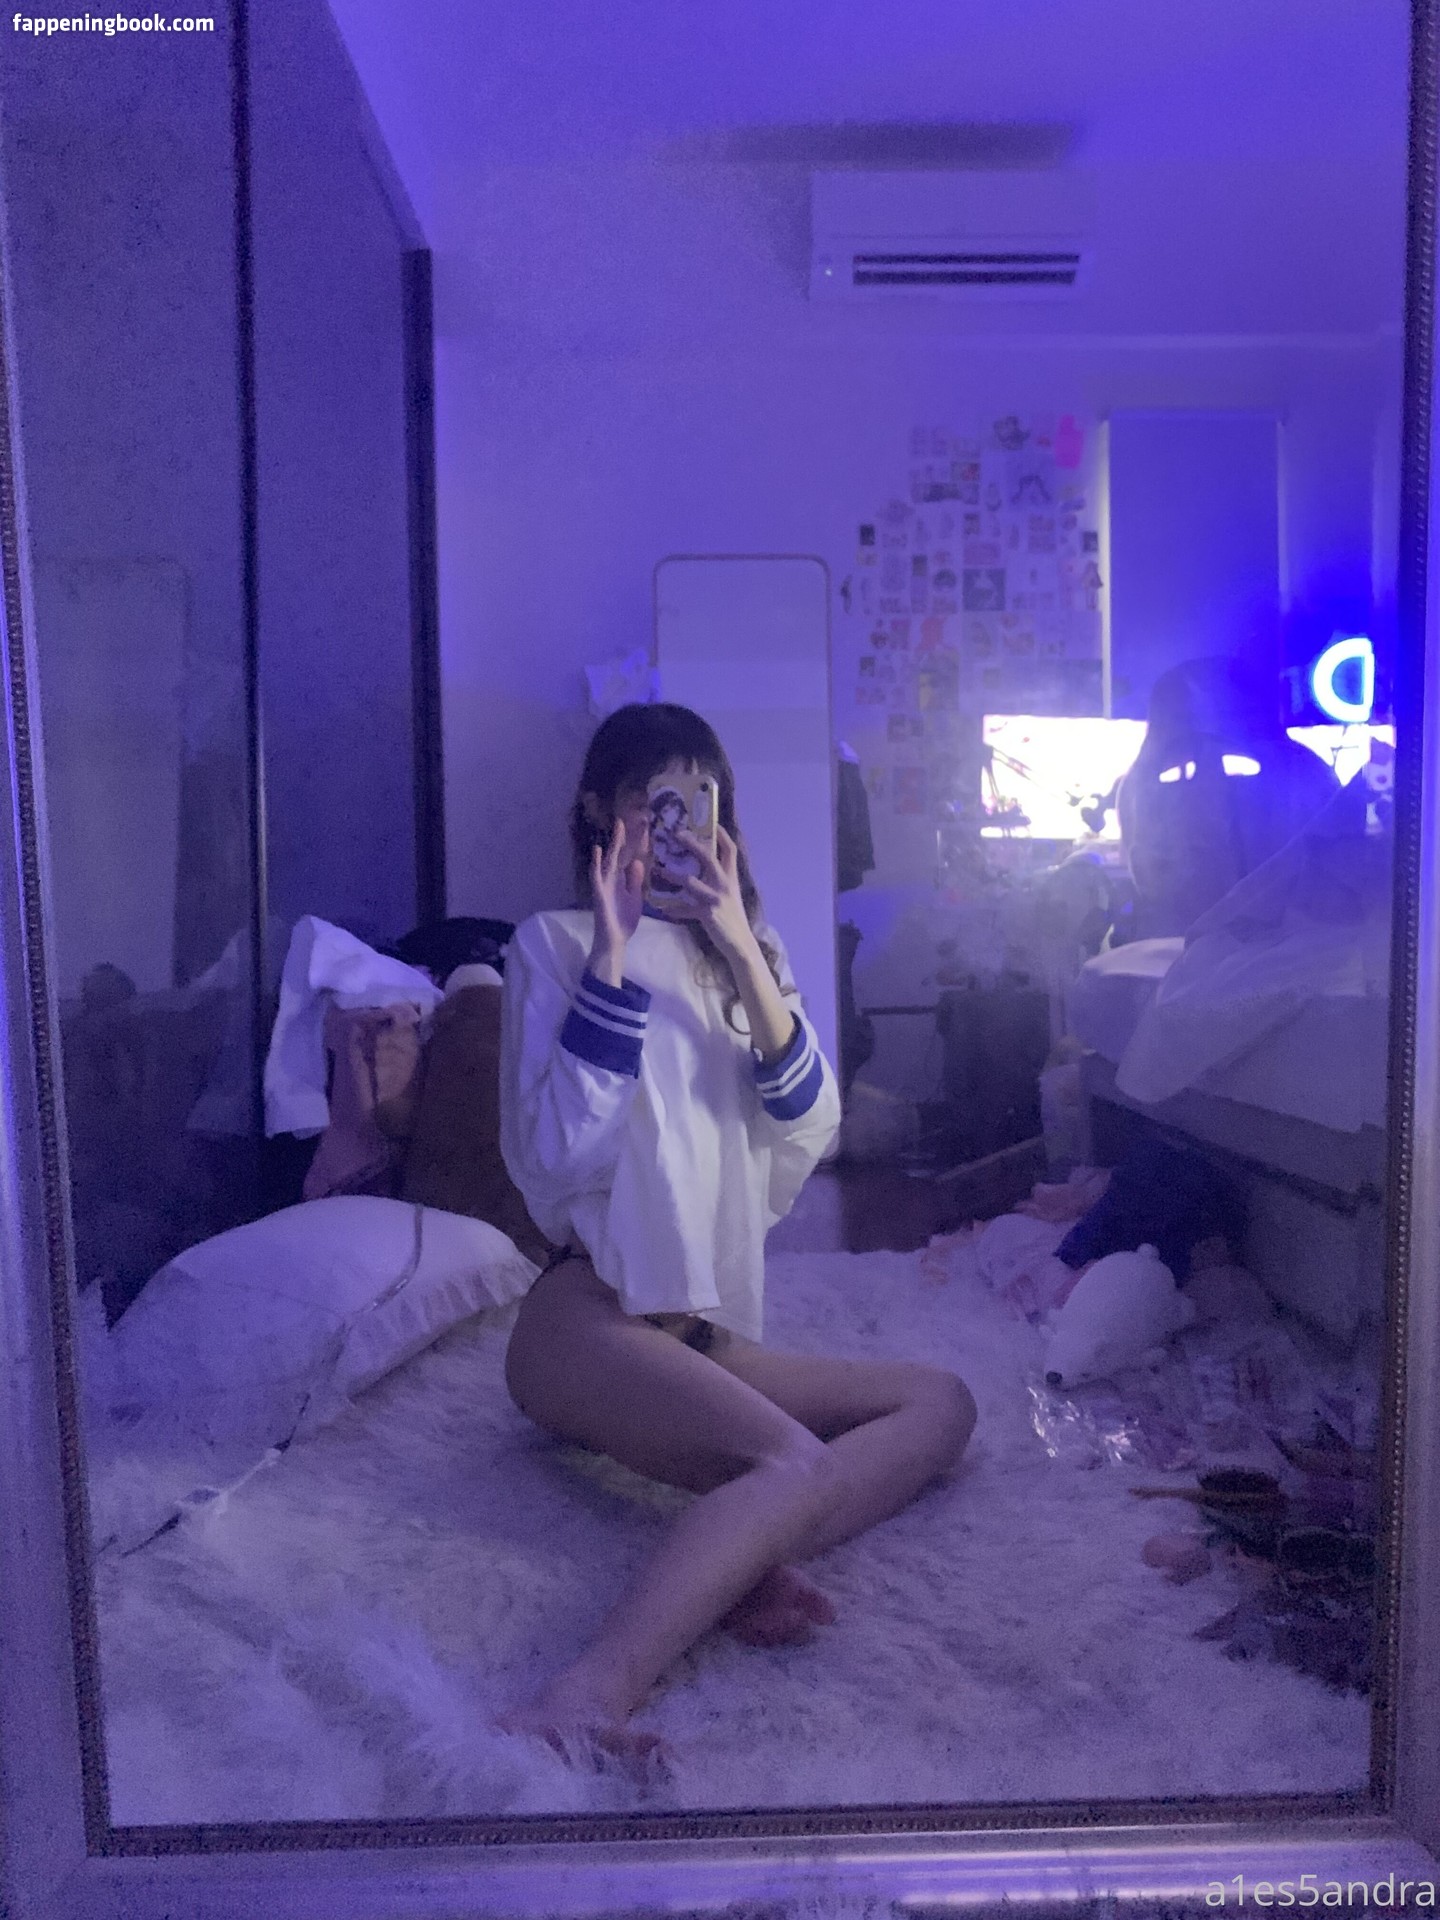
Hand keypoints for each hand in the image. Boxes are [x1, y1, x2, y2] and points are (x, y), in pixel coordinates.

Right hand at [589, 821, 645, 983]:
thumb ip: (635, 881)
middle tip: (628, 819)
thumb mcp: (635, 898)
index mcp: (621, 880)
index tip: (643, 828)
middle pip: (618, 854)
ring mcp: (604, 884)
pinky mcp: (599, 892)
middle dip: (623, 838)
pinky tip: (598, 850)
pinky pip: (596, 875)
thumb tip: (636, 862)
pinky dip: (596, 863)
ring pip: (609, 860)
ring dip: (613, 844)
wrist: (616, 940)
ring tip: (618, 827)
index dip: (634, 844)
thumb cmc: (624, 920)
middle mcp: (612, 879)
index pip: (628, 857)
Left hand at [673, 826, 757, 962]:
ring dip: (671, 876)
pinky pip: (685, 909)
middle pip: (708, 857)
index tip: (711, 822)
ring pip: (690, 881)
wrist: (739, 942)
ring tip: (657, 871)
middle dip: (691, 844)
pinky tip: (663, 909)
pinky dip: (674, 909)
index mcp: (731, 877)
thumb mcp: (730, 893)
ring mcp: (715, 898)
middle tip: (676, 834)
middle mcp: (724, 884)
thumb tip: (705, 866)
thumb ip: (719, 879)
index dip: (722, 834)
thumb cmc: (732, 916)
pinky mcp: (707, 914)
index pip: (730, 850)